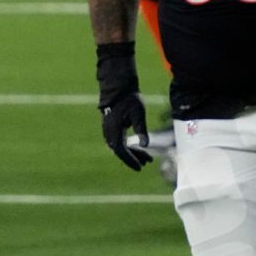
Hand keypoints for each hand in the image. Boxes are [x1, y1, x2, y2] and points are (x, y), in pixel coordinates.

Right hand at [96, 42, 151, 171]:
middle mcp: (109, 133)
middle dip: (134, 158)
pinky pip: (119, 141)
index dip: (132, 160)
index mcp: (114, 131)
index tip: (141, 167)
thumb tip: (145, 145)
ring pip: (120, 147)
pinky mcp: (111, 128)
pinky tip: (138, 147)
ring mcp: (108, 131)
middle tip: (147, 163)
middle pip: (121, 151)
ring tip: (146, 157)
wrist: (118, 87)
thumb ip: (141, 130)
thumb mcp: (138, 114)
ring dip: (132, 152)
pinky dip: (128, 146)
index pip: (122, 152)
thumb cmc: (129, 99)